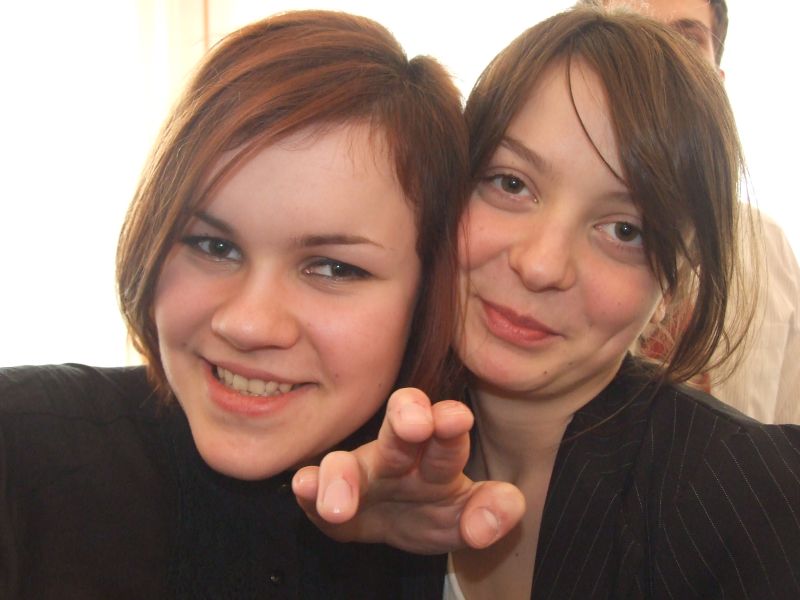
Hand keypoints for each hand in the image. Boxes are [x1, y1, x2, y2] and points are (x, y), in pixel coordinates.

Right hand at [292, 388, 524, 554]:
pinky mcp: (327, 498)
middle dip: (406, 420)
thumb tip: (493, 520)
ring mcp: (359, 476)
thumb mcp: (468, 517)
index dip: (450, 423)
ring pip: (346, 464)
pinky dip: (309, 489)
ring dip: (341, 477)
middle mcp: (396, 457)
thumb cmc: (436, 510)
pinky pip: (314, 489)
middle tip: (414, 424)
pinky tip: (303, 490)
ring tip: (339, 505)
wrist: (400, 527)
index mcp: (436, 455)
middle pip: (399, 430)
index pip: (445, 432)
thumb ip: (490, 511)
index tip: (458, 419)